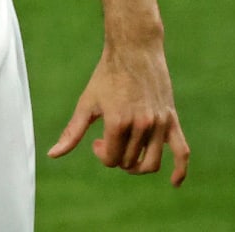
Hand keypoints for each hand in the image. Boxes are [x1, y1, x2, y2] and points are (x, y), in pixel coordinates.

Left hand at [49, 39, 190, 186]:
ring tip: (127, 154)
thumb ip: (72, 132)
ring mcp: (159, 124)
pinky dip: (180, 170)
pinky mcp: (172, 120)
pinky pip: (182, 152)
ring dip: (137, 165)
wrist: (134, 51)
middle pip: (129, 162)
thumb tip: (52, 154)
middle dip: (116, 157)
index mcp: (118, 122)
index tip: (96, 141)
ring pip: (151, 163)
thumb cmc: (106, 76)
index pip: (111, 159)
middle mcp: (141, 125)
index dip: (101, 154)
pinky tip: (174, 183)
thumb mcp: (87, 103)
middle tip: (108, 140)